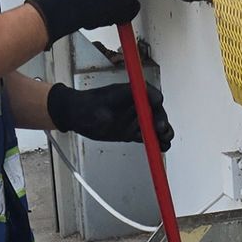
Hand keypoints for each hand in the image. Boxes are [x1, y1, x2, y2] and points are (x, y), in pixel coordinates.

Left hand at [49, 80, 172, 150]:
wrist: (77, 116)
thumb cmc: (90, 103)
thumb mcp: (112, 96)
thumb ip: (131, 95)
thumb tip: (155, 96)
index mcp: (134, 94)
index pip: (154, 99)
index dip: (159, 109)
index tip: (158, 119)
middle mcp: (137, 106)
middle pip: (157, 115)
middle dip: (162, 124)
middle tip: (161, 132)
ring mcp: (135, 120)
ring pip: (155, 128)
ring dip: (163, 135)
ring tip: (164, 142)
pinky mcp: (131, 133)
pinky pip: (147, 138)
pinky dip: (155, 143)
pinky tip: (160, 147)